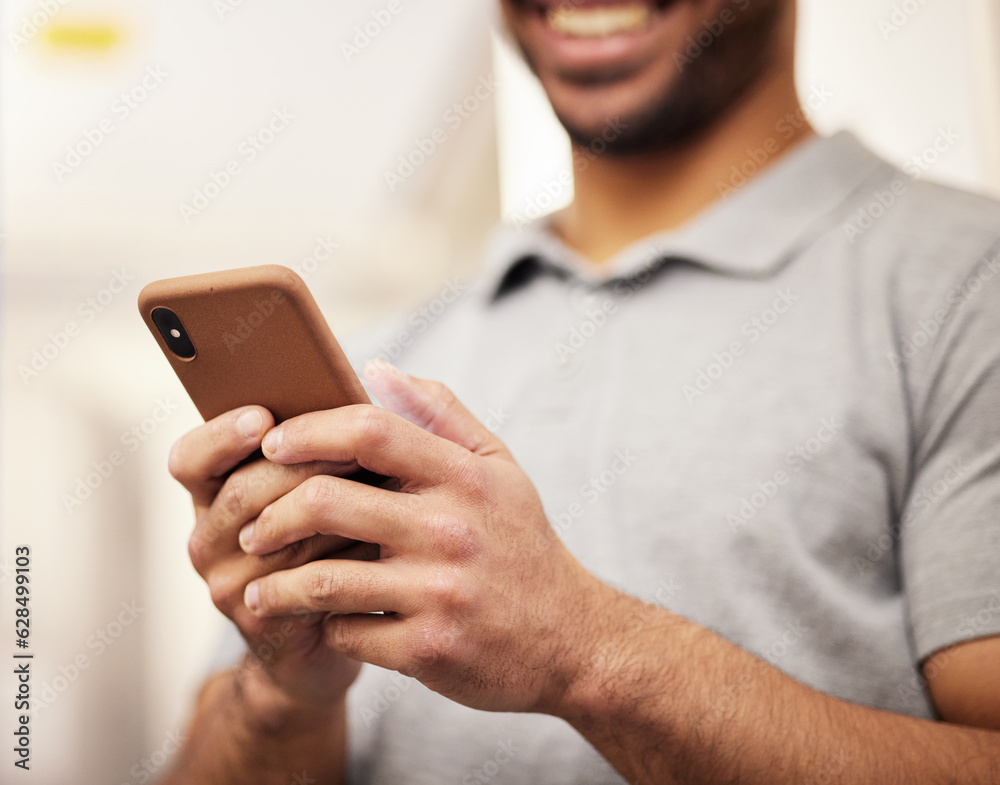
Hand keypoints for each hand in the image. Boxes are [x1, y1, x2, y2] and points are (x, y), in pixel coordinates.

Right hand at [169, 406, 369, 718]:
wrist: (334, 636)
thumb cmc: (338, 545)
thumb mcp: (322, 488)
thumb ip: (324, 441)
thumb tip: (370, 378)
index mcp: (216, 493)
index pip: (191, 459)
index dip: (220, 435)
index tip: (262, 416)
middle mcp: (209, 537)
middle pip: (242, 490)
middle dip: (303, 465)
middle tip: (356, 448)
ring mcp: (227, 582)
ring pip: (275, 532)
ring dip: (333, 507)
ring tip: (383, 483)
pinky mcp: (260, 618)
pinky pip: (299, 578)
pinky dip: (345, 553)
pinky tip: (382, 539)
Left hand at [239, 360, 609, 714]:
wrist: (573, 640)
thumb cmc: (522, 545)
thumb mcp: (499, 468)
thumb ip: (440, 413)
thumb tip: (374, 368)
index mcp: (465, 476)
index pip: (370, 430)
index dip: (308, 431)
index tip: (272, 445)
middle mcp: (451, 529)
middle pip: (327, 502)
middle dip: (271, 514)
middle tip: (253, 528)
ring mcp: (439, 593)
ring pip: (322, 579)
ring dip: (275, 584)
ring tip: (258, 585)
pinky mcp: (428, 650)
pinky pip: (345, 632)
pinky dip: (323, 628)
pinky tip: (321, 624)